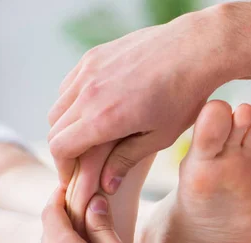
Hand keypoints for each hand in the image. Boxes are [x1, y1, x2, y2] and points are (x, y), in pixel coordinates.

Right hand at [47, 8, 226, 192]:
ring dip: (67, 124)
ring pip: (59, 105)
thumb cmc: (184, 97)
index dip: (64, 167)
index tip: (73, 177)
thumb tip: (107, 184)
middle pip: (55, 128)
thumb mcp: (161, 137)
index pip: (60, 147)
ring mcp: (88, 70)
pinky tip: (96, 108)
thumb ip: (127, 159)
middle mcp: (88, 93)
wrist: (195, 50)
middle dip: (64, 149)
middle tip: (80, 161)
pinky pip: (70, 83)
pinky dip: (74, 100)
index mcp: (103, 118)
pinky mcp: (94, 56)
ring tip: (88, 136)